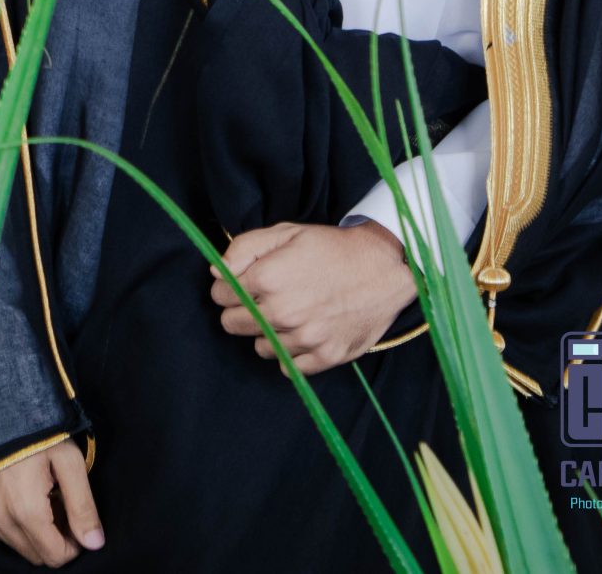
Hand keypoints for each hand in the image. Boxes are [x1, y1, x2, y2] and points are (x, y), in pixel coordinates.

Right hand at [0, 439, 101, 565]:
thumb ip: (82, 506)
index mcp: (26, 510)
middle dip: (55, 540)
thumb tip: (94, 542)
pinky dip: (17, 523)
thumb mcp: (68, 461)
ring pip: (17, 545)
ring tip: (45, 498)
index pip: (55, 556)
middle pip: (36, 555)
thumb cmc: (35, 429)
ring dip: (36, 533)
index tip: (78, 521)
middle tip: (62, 506)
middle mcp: (1, 517)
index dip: (74, 545)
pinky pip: (0, 530)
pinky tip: (25, 497)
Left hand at [211, 221, 414, 373]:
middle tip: (261, 300)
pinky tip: (303, 333)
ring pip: (260, 347)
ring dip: (267, 333)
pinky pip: (289, 368)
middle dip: (240, 311)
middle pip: (232, 325)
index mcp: (267, 279)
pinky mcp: (326, 356)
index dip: (227, 288)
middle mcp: (283, 313)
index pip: (219, 296)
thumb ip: (243, 249)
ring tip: (289, 314)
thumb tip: (217, 274)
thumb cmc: (331, 248)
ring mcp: (306, 338)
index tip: (243, 284)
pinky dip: (292, 353)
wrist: (384, 267)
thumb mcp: (284, 233)